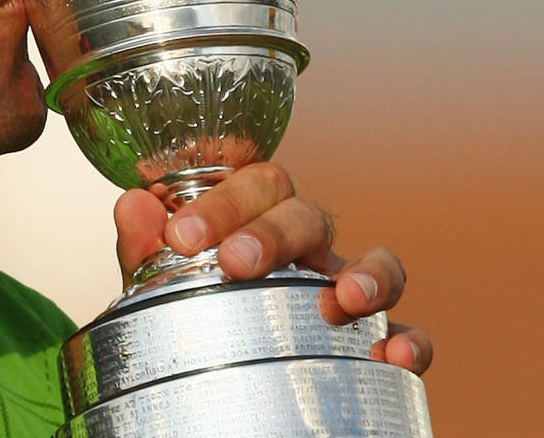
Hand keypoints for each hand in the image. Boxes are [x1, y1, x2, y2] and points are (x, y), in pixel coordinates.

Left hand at [113, 162, 431, 375]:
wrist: (220, 359)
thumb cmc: (199, 297)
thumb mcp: (163, 274)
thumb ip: (146, 243)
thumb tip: (132, 204)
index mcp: (259, 216)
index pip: (254, 184)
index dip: (224, 201)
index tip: (181, 235)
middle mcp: (309, 244)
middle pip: (308, 216)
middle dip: (274, 234)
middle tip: (235, 262)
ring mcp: (347, 286)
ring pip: (379, 261)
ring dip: (368, 274)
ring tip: (344, 300)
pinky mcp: (377, 336)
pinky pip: (409, 330)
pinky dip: (411, 340)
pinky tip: (394, 357)